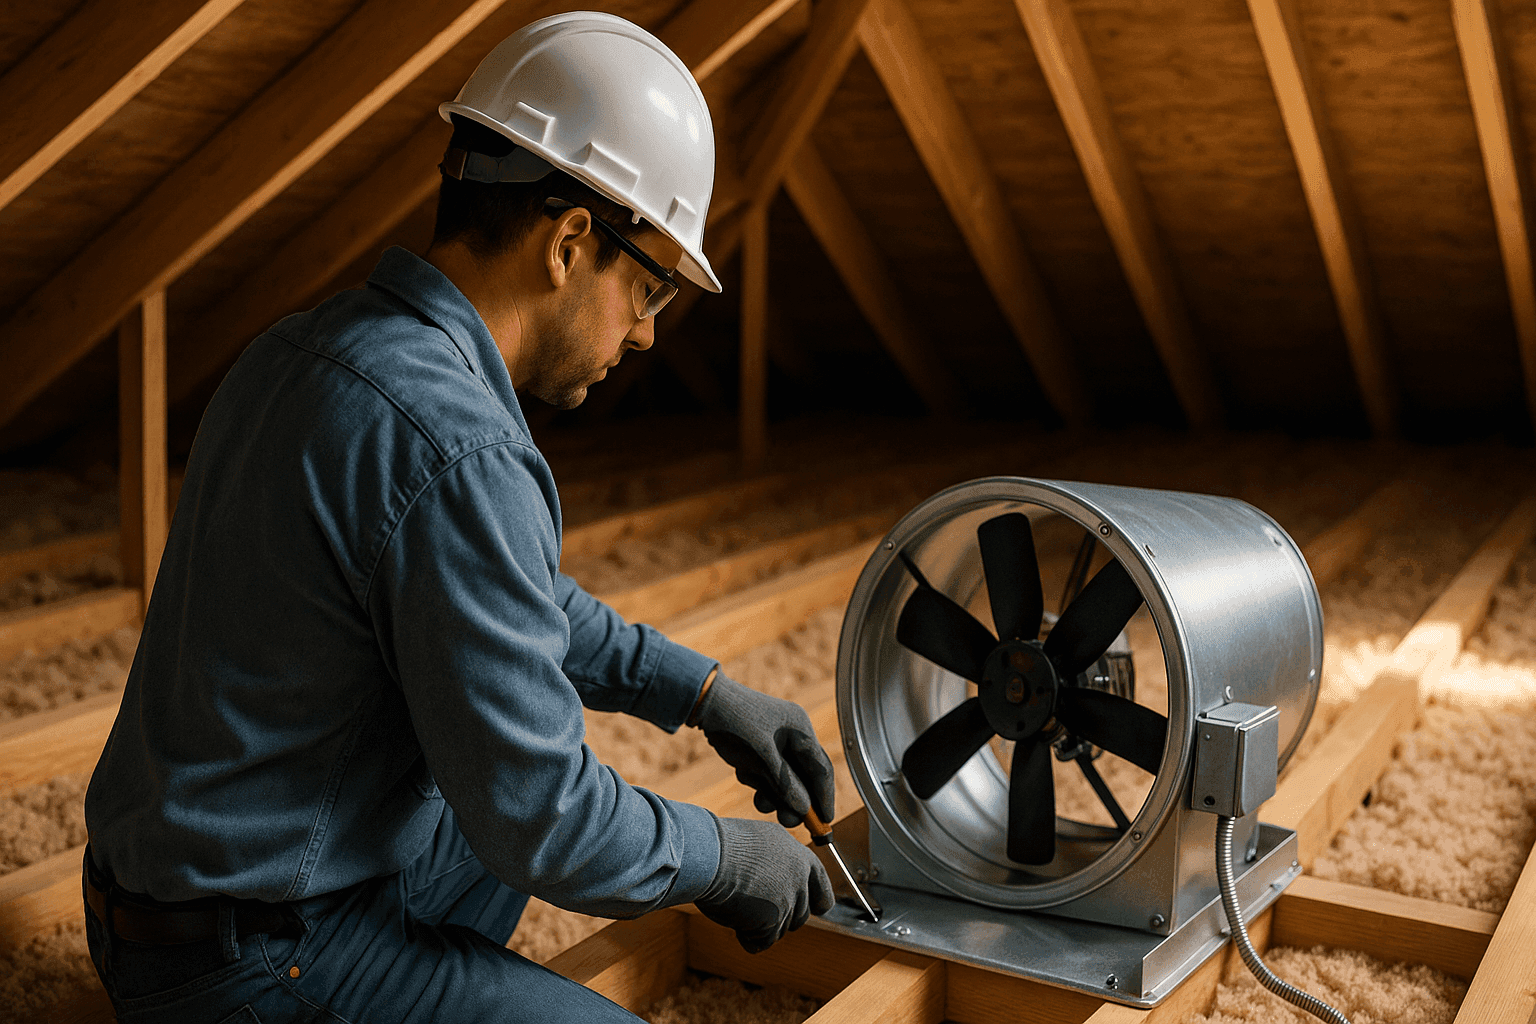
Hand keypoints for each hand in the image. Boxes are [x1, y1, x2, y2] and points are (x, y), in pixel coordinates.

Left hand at [692, 674, 834, 826]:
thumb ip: (786, 785)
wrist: (704, 701)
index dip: (824, 798)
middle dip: (794, 800)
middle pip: (803, 776)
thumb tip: (805, 810)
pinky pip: (767, 771)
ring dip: (772, 791)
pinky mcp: (761, 745)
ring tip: (758, 797)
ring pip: (783, 777)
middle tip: (785, 820)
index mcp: (801, 731)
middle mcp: (794, 735)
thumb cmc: (735, 724)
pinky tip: (743, 772)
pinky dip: (758, 779)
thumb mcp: (762, 759)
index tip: (824, 822)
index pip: (822, 770)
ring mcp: (777, 739)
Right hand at [695, 816, 834, 952]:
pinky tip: (732, 919)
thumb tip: (780, 880)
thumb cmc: (724, 845)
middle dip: (780, 916)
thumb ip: (778, 862)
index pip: (821, 886)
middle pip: (800, 914)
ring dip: (760, 925)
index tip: (817, 909)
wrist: (709, 854)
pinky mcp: (771, 921)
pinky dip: (747, 937)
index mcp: (799, 856)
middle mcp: (798, 878)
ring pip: (779, 929)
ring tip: (737, 902)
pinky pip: (763, 942)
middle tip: (753, 904)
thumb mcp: (761, 842)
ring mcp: (787, 901)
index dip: (819, 900)